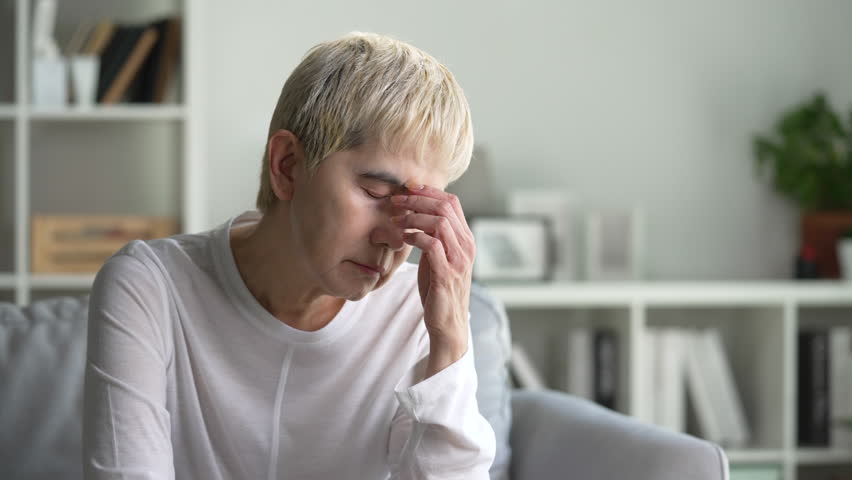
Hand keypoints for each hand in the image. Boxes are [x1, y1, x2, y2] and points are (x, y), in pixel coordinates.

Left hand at [390, 183, 474, 376]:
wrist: (448, 323)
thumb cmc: (439, 290)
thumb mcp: (439, 258)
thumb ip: (435, 237)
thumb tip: (416, 215)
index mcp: (465, 239)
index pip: (452, 203)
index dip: (429, 191)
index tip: (408, 189)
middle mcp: (466, 246)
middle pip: (444, 208)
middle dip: (417, 199)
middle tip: (396, 201)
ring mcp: (458, 260)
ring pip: (439, 222)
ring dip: (413, 217)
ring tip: (396, 219)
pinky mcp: (446, 273)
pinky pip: (431, 244)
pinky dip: (414, 236)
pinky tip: (402, 237)